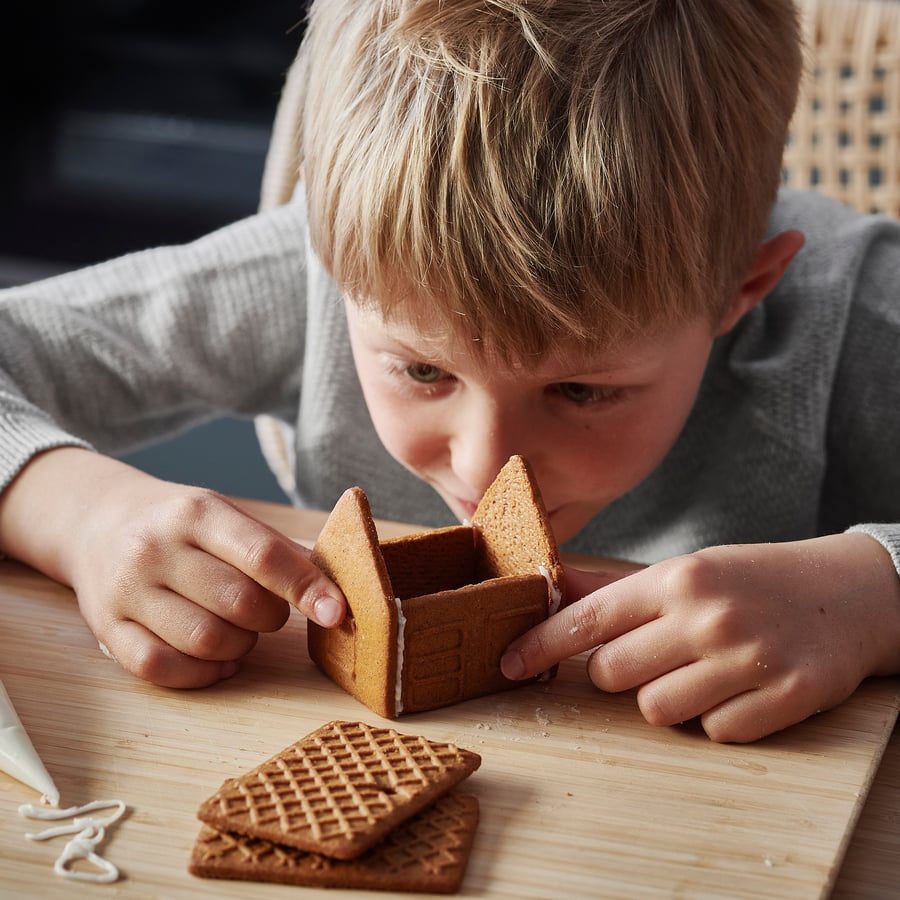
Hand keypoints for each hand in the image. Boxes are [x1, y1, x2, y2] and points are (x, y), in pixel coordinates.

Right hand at [0, 448, 345, 687]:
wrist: (98, 523)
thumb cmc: (180, 525)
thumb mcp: (225, 514)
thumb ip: (276, 547)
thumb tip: (335, 581)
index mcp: (197, 512)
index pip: (263, 555)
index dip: (306, 588)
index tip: (337, 612)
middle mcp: (157, 548)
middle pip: (239, 603)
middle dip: (270, 617)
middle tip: (268, 611)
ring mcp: (127, 590)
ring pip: (205, 641)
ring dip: (241, 646)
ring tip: (241, 631)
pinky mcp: (107, 629)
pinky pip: (164, 669)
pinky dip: (203, 673)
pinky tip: (218, 659)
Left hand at [501, 535, 899, 741]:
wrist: (853, 591)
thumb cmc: (755, 580)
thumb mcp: (689, 568)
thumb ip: (618, 588)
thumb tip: (552, 587)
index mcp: (677, 578)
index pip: (588, 618)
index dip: (539, 645)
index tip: (507, 664)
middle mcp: (706, 616)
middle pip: (611, 675)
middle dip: (616, 676)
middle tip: (651, 657)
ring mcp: (746, 659)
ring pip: (657, 711)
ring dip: (668, 700)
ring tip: (701, 672)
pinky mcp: (785, 698)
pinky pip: (715, 734)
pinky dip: (718, 720)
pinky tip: (740, 689)